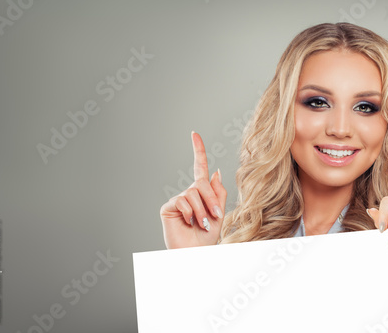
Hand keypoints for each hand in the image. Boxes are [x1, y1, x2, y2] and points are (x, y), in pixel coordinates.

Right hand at [160, 131, 226, 248]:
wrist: (195, 253)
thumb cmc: (207, 237)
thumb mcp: (219, 213)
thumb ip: (218, 193)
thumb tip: (215, 172)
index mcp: (201, 193)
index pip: (199, 168)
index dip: (198, 151)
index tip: (194, 134)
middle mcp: (188, 194)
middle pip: (201, 183)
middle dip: (211, 199)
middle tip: (216, 216)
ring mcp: (178, 200)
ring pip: (193, 193)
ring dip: (202, 210)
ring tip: (202, 224)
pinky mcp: (168, 207)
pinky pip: (183, 201)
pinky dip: (190, 213)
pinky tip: (189, 223)